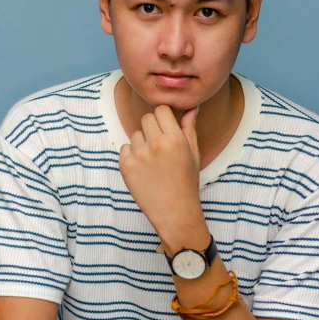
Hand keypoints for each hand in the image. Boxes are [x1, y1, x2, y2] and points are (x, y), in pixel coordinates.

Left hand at [118, 104, 202, 240]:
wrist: (174, 212)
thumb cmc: (186, 183)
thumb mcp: (193, 154)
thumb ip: (189, 129)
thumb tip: (192, 108)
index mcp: (174, 139)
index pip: (161, 110)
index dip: (163, 117)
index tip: (165, 127)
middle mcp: (156, 144)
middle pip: (146, 118)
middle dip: (151, 128)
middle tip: (158, 144)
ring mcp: (139, 155)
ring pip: (135, 134)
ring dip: (141, 142)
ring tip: (152, 161)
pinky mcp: (126, 166)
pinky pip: (124, 148)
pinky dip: (131, 155)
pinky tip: (142, 169)